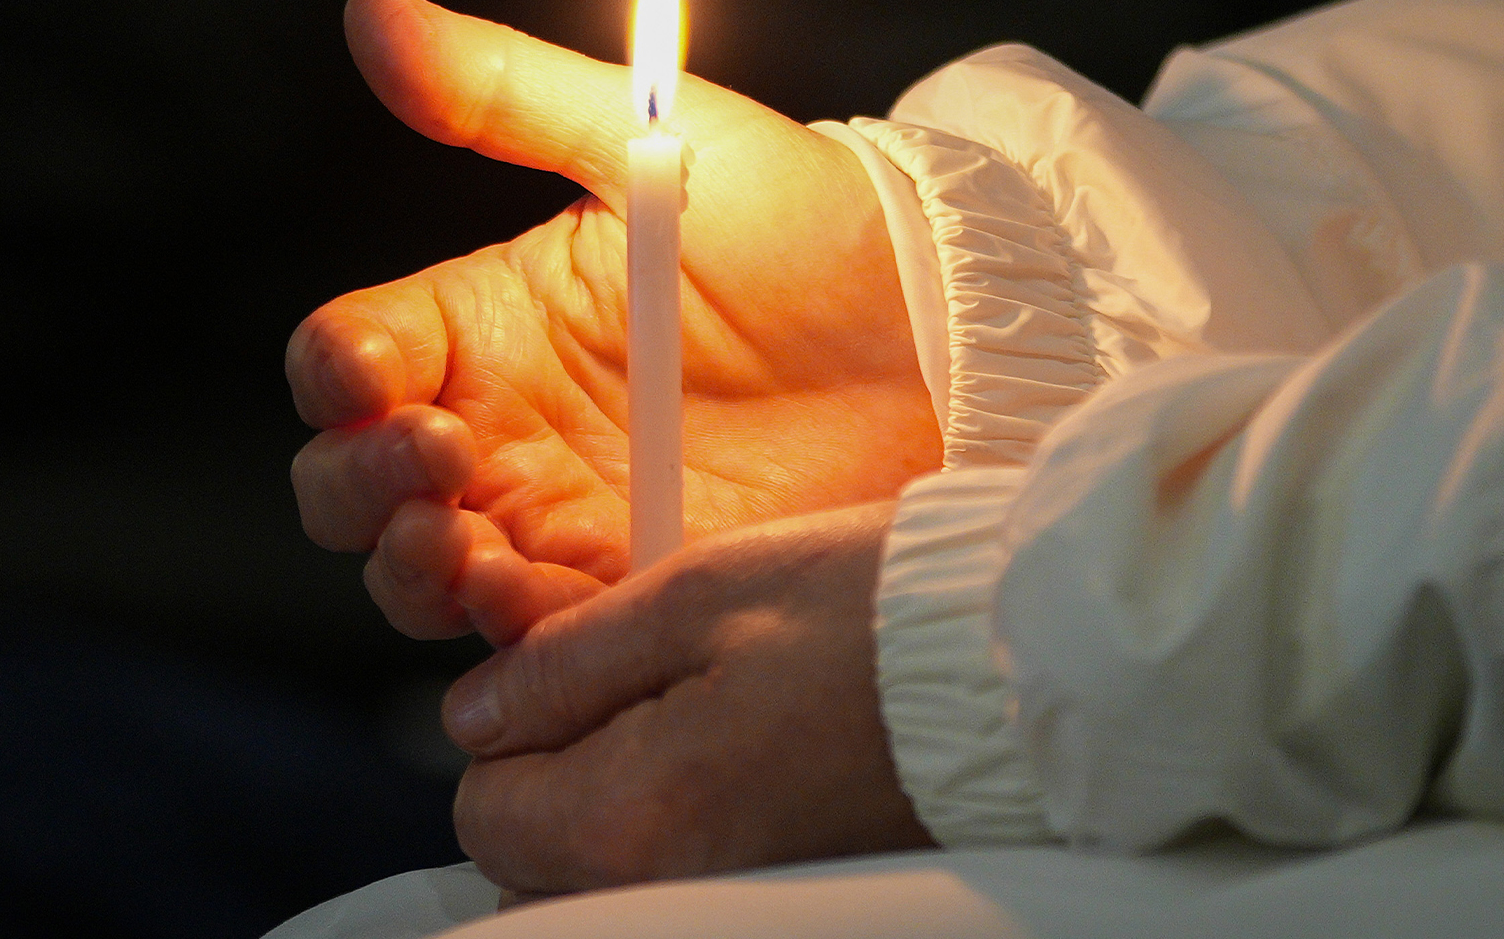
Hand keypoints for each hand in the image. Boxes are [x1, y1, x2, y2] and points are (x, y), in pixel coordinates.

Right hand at [288, 0, 939, 642]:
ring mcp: (560, 519)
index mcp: (485, 320)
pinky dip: (511, 635)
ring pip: (420, 578)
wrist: (944, 323)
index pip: (348, 358)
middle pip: (353, 485)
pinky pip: (535, 640)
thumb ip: (506, 90)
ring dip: (411, 572)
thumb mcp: (653, 134)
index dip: (338, 374)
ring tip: (461, 546)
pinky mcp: (631, 592)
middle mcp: (501, 428)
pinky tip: (531, 600)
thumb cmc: (803, 216)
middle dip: (358, 485)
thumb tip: (371, 12)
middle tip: (434, 458)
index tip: (377, 375)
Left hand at [438, 503, 932, 892]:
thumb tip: (476, 711)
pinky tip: (744, 775)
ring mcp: (733, 908)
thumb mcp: (696, 596)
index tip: (570, 681)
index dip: (509, 734)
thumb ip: (564, 663)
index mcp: (633, 816)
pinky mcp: (785, 906)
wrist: (1027, 668)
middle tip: (636, 703)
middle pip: (533, 870)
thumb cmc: (876, 618)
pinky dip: (683, 841)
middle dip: (554, 789)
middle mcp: (673, 892)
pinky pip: (681, 888)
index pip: (481, 812)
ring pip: (605, 886)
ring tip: (701, 734)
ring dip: (616, 819)